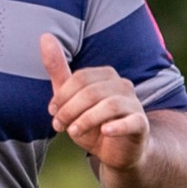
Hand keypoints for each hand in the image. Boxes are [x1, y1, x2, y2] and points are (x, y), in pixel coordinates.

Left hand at [41, 34, 148, 171]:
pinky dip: (117, 126)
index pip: (80, 78)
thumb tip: (45, 36)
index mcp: (106, 75)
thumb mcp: (71, 98)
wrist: (117, 151)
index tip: (53, 112)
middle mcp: (122, 85)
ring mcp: (134, 104)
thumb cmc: (92, 122)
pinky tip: (104, 132)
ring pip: (110, 106)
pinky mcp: (141, 124)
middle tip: (58, 126)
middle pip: (92, 91)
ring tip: (73, 132)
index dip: (62, 95)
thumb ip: (59, 70)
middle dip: (70, 109)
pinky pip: (132, 121)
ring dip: (86, 120)